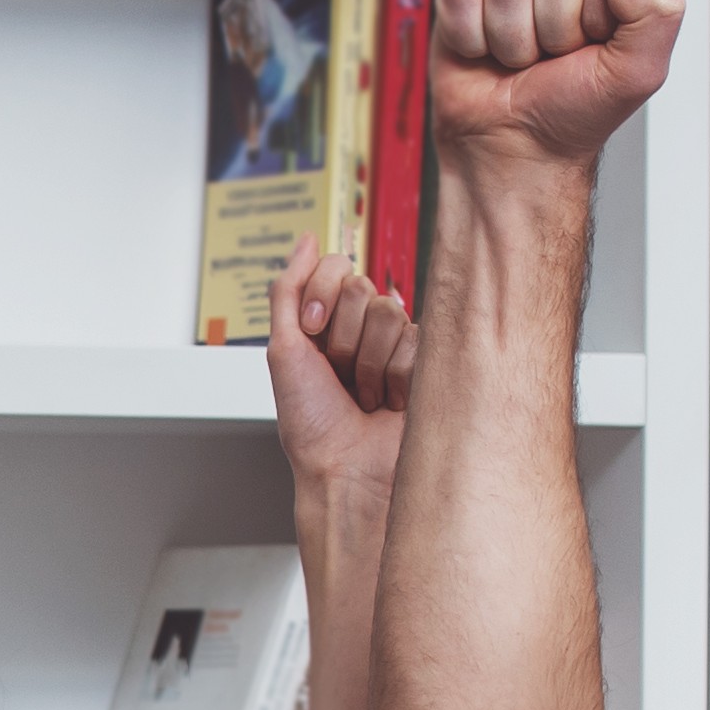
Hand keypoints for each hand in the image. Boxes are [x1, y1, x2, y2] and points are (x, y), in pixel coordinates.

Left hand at [264, 234, 411, 505]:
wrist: (346, 471)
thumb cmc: (311, 425)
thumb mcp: (282, 350)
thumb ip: (288, 289)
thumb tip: (305, 239)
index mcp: (326, 323)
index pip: (336, 267)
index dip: (322, 293)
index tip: (311, 331)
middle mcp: (361, 330)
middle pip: (361, 288)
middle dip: (341, 336)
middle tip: (337, 374)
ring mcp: (395, 346)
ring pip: (389, 312)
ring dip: (368, 361)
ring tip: (363, 395)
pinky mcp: (426, 364)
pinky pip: (417, 340)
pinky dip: (396, 376)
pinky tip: (390, 402)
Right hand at [431, 0, 682, 174]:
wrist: (513, 150)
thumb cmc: (571, 116)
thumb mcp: (637, 73)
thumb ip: (657, 12)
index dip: (596, 11)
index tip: (593, 46)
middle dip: (553, 29)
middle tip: (554, 60)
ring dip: (512, 41)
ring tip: (521, 62)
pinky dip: (471, 38)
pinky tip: (487, 54)